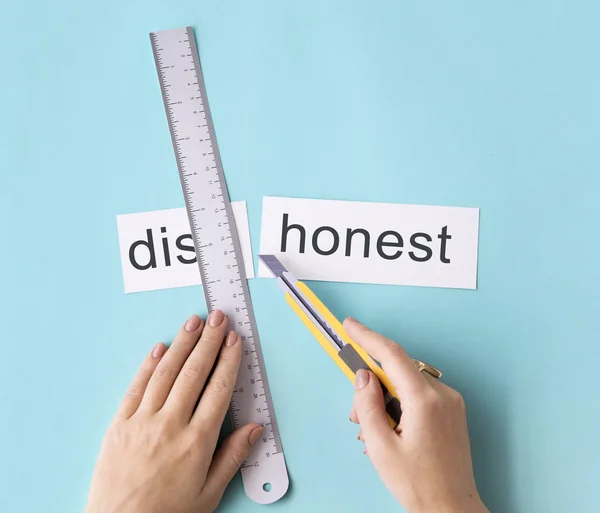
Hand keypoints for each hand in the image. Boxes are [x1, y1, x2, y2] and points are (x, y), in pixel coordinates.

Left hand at [85, 311, 262, 512]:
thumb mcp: (209, 493)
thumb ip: (233, 457)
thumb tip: (255, 429)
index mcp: (197, 441)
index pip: (218, 389)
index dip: (228, 360)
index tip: (234, 339)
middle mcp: (171, 424)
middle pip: (194, 372)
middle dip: (208, 341)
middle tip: (217, 317)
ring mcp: (142, 421)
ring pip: (166, 372)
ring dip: (182, 344)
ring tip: (193, 322)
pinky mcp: (119, 423)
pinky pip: (136, 386)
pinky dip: (149, 364)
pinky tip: (160, 347)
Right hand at [345, 317, 488, 512]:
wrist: (452, 509)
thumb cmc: (419, 485)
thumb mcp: (381, 447)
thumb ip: (369, 406)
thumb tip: (363, 377)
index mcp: (424, 401)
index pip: (391, 354)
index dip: (367, 337)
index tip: (349, 326)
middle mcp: (442, 395)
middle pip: (396, 371)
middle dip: (371, 385)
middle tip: (356, 416)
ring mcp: (450, 402)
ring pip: (406, 382)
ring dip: (384, 397)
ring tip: (372, 431)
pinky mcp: (452, 411)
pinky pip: (419, 394)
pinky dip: (399, 403)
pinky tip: (390, 428)